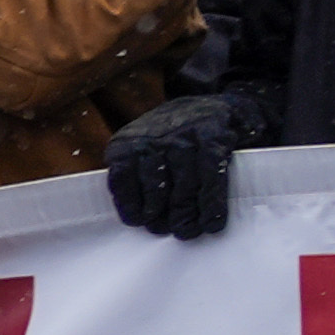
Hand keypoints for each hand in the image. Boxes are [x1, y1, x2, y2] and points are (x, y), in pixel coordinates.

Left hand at [105, 99, 238, 239]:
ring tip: (189, 230)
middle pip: (154, 188)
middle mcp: (154, 137)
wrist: (212, 104)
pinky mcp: (213, 138)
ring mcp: (184, 137)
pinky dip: (212, 204)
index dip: (130, 205)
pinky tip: (211, 221)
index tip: (140, 222)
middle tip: (170, 230)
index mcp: (128, 143)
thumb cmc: (170, 138)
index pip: (121, 178)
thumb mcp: (140, 148)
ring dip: (187, 215)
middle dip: (161, 216)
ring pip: (184, 186)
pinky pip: (211, 178)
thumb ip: (134, 176)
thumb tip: (140, 218)